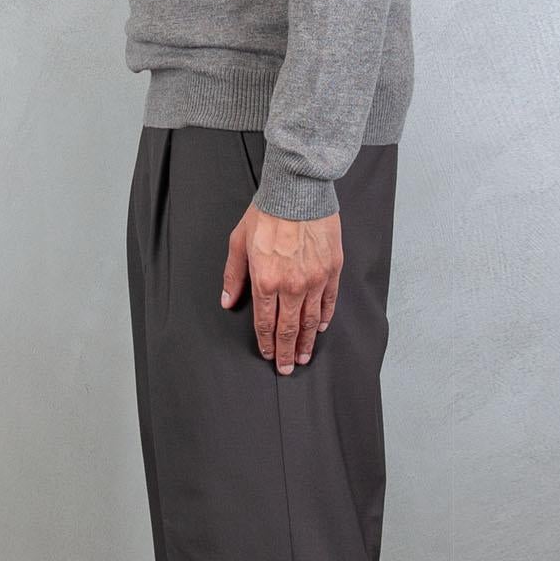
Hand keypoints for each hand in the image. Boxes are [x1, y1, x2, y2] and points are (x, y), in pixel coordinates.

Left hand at [220, 201, 342, 373]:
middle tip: (286, 368)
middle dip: (286, 352)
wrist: (297, 192)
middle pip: (288, 328)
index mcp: (265, 281)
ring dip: (306, 342)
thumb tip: (227, 299)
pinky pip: (329, 302)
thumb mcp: (238, 242)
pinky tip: (319, 328)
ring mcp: (314, 279)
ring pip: (310, 320)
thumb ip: (233, 275)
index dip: (266, 342)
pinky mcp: (332, 270)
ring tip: (303, 356)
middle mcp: (291, 285)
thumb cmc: (267, 213)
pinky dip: (324, 318)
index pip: (265, 322)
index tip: (268, 354)